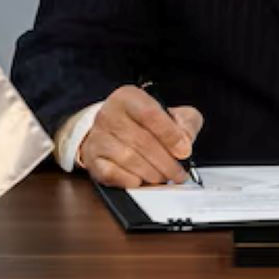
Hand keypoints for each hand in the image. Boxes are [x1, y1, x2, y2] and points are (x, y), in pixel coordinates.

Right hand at [77, 85, 203, 188]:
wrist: (110, 131)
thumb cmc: (143, 124)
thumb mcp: (170, 114)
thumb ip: (186, 123)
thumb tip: (185, 143)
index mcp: (128, 98)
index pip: (150, 114)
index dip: (170, 135)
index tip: (185, 151)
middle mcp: (109, 114)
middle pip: (142, 141)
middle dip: (166, 162)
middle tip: (179, 173)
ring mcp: (98, 137)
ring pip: (129, 159)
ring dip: (152, 173)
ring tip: (163, 177)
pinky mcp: (92, 159)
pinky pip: (114, 174)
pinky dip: (132, 180)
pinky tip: (142, 179)